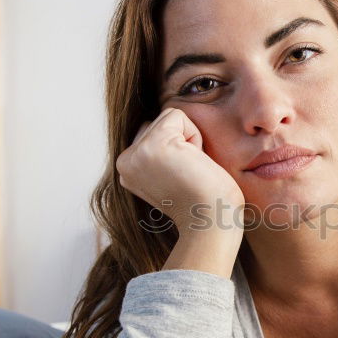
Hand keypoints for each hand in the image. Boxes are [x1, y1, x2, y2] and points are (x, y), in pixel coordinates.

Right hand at [116, 107, 244, 232]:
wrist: (212, 221)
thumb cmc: (205, 201)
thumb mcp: (170, 174)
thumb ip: (159, 154)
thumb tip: (168, 122)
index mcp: (128, 170)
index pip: (153, 132)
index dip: (178, 149)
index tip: (182, 178)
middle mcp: (125, 162)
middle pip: (159, 122)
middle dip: (183, 142)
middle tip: (189, 174)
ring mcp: (136, 154)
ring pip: (169, 118)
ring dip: (190, 139)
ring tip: (191, 170)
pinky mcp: (153, 145)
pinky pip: (177, 115)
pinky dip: (195, 136)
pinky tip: (193, 163)